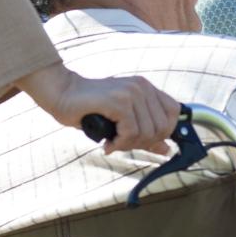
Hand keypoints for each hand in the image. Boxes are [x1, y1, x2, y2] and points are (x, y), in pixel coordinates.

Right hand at [16, 64, 178, 153]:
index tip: (141, 140)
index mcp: (146, 88)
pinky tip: (108, 142)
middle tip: (121, 143)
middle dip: (142, 143)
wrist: (61, 94)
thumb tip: (166, 149)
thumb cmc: (90, 109)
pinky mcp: (119, 100)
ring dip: (128, 145)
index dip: (162, 132)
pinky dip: (120, 143)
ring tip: (113, 142)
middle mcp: (142, 87)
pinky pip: (132, 132)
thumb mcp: (122, 122)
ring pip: (147, 132)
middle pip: (162, 128)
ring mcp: (132, 92)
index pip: (174, 113)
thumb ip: (145, 134)